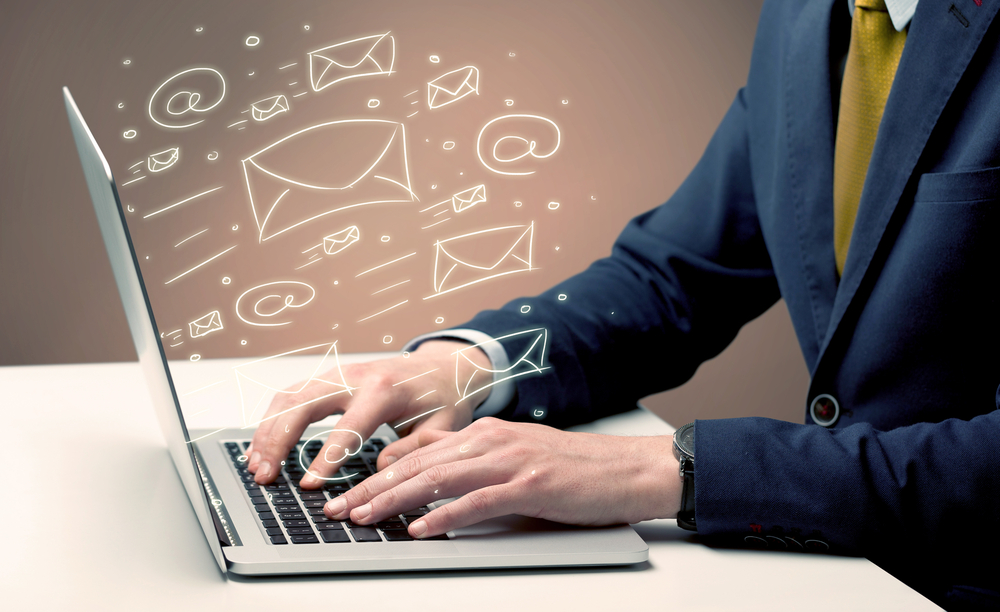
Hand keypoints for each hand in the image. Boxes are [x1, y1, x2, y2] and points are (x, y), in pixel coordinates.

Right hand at [247, 340, 491, 486]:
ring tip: (256, 466)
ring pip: (289, 396)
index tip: (308, 486)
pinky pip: (292, 395)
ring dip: (268, 431)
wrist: (443, 366)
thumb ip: (413, 449)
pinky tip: (263, 446)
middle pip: (302, 403)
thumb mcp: (442, 427)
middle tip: (264, 476)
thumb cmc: (443, 398)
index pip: (347, 428)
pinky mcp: (330, 378)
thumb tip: (381, 470)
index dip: (326, 459)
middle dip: (278, 441)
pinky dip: (273, 419)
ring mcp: (338, 374)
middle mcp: (354, 377)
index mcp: (384, 390)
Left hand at [324, 417, 681, 537]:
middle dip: (372, 488)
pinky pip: (479, 502)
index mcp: (484, 433)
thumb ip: (468, 453)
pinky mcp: (530, 485)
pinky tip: (422, 528)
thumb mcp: (512, 451)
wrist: (624, 470)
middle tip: (339, 509)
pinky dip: (445, 516)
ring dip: (396, 500)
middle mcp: (492, 441)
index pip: (417, 453)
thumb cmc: (570, 468)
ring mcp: (511, 461)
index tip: (346, 491)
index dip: (376, 473)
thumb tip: (422, 458)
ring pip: (439, 480)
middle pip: (418, 466)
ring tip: (364, 517)